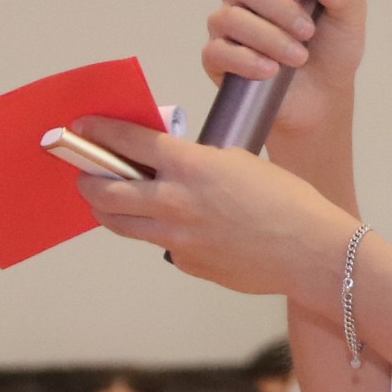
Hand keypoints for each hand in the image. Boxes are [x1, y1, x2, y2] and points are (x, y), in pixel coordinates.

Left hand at [72, 118, 355, 301]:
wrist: (309, 249)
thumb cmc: (286, 200)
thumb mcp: (239, 161)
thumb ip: (199, 162)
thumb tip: (172, 166)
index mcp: (191, 165)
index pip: (128, 142)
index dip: (99, 132)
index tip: (82, 127)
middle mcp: (175, 202)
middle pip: (106, 190)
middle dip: (88, 178)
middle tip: (85, 172)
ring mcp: (176, 238)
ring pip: (121, 223)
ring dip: (108, 208)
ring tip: (108, 200)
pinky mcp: (186, 263)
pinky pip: (161, 245)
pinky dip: (159, 233)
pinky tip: (176, 226)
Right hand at [203, 0, 367, 140]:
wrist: (322, 97)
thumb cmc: (331, 50)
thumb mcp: (350, 18)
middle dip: (280, 8)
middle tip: (308, 31)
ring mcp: (228, 27)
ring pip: (231, 17)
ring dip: (269, 37)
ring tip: (299, 57)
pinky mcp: (218, 58)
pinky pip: (217, 51)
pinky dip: (246, 60)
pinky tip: (270, 70)